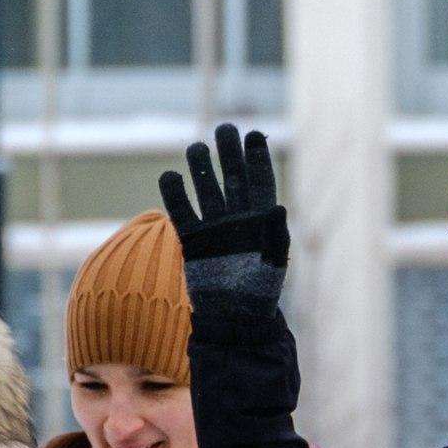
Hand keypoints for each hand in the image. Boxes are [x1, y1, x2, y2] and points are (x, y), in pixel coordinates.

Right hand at [158, 122, 289, 319]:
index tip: (253, 134)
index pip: (260, 181)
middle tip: (225, 128)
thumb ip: (275, 234)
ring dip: (202, 168)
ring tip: (196, 148)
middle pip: (232, 177)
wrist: (234, 318)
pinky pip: (182, 212)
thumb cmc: (260, 292)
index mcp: (263, 220)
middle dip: (229, 153)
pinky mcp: (194, 240)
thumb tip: (277, 208)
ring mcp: (215, 228)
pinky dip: (175, 194)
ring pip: (207, 189)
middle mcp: (239, 219)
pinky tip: (170, 175)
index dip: (257, 158)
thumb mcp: (273, 263)